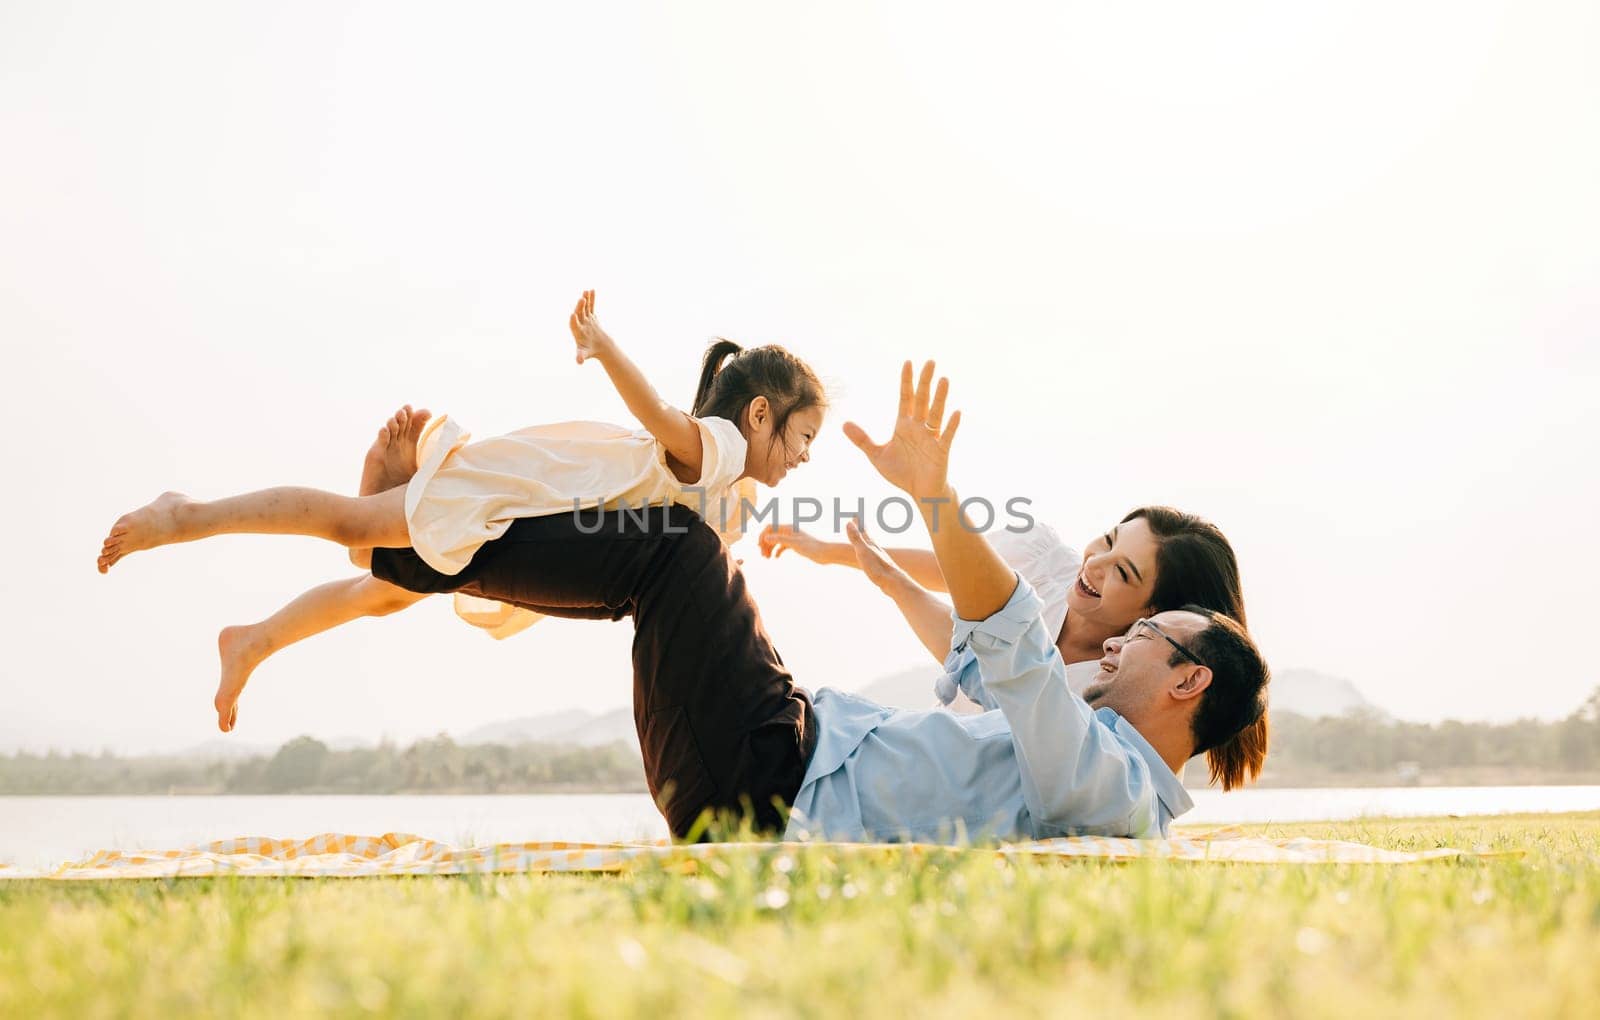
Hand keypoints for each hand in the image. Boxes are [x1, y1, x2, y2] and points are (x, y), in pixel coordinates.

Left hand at [569, 289, 615, 364]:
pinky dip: (592, 299)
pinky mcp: (591, 315)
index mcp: (576, 331)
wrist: (598, 347)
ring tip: (586, 291)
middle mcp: (580, 323)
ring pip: (585, 307)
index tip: (573, 314)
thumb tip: (578, 362)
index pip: (573, 324)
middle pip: (579, 313)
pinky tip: (592, 290)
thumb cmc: (590, 351)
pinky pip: (592, 306)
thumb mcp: (584, 354)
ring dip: (585, 300)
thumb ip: (580, 356)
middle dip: (580, 306)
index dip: (573, 320)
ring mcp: (585, 318)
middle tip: (581, 299)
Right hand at [757, 523, 830, 563]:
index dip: (762, 535)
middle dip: (765, 544)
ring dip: (769, 548)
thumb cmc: (812, 547)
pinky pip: (782, 546)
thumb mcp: (794, 543)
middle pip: (771, 534)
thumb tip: (765, 537)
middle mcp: (789, 531)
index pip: (770, 527)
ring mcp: (792, 538)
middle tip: (762, 555)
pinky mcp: (795, 545)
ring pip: (776, 541)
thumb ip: (779, 539)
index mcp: (788, 528)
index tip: (760, 546)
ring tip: (767, 558)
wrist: (825, 553)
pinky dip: (777, 551)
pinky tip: (775, 558)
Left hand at [843, 360, 960, 502]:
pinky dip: (951, 425)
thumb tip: (844, 424)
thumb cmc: (902, 473)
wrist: (920, 493)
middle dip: (925, 381)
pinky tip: (956, 413)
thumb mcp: (877, 455)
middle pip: (922, 400)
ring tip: (943, 379)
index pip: (905, 398)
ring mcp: (932, 438)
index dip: (906, 381)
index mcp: (904, 425)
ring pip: (936, 413)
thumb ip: (862, 439)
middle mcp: (919, 427)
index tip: (908, 363)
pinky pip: (947, 436)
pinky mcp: (941, 451)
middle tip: (930, 361)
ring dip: (940, 398)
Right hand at [845, 519, 909, 593]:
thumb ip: (856, 538)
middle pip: (868, 536)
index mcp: (871, 544)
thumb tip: (848, 523)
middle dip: (862, 528)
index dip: (858, 522)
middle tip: (859, 521)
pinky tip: (871, 557)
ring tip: (865, 537)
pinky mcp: (880, 567)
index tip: (855, 514)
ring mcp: (879, 557)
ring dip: (866, 540)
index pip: (863, 530)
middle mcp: (876, 549)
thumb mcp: (863, 552)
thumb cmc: (877, 568)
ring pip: (871, 545)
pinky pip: (873, 555)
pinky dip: (869, 552)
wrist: (893, 582)